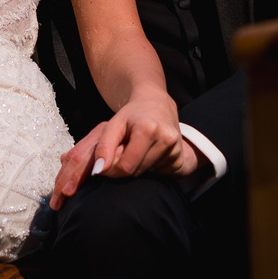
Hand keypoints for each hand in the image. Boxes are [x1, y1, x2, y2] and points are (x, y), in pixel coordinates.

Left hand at [50, 95, 193, 206]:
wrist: (158, 104)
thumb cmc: (131, 116)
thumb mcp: (113, 126)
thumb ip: (103, 147)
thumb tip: (98, 171)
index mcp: (146, 130)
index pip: (125, 166)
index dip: (110, 171)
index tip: (100, 170)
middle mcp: (164, 138)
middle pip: (134, 172)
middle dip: (120, 169)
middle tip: (117, 156)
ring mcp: (174, 149)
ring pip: (144, 174)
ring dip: (133, 168)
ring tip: (133, 151)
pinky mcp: (179, 157)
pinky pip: (157, 173)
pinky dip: (147, 168)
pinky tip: (147, 155)